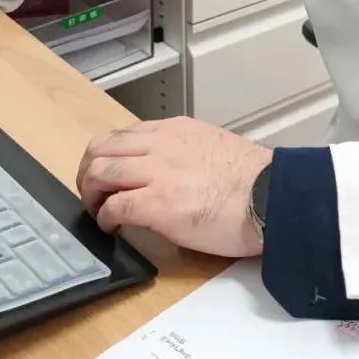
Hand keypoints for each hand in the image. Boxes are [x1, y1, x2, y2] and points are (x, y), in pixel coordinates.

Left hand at [76, 117, 270, 258]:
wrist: (270, 196)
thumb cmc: (254, 180)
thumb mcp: (213, 148)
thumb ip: (185, 153)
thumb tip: (170, 174)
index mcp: (176, 130)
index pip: (125, 135)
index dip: (109, 156)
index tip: (108, 174)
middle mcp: (160, 144)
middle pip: (102, 148)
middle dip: (89, 172)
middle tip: (92, 193)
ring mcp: (156, 172)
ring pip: (100, 172)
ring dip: (91, 194)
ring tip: (98, 212)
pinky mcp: (155, 203)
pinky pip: (113, 207)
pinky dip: (105, 218)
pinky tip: (112, 228)